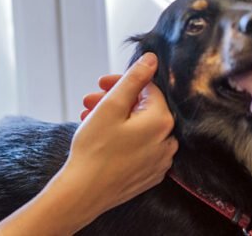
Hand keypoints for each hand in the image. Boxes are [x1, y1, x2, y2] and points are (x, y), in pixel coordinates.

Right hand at [0, 53, 176, 235]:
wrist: (83, 193)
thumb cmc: (94, 149)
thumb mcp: (111, 106)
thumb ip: (133, 79)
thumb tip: (151, 59)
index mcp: (162, 121)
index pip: (147, 89)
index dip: (121, 82)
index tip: (100, 84)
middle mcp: (168, 141)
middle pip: (143, 108)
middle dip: (114, 100)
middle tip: (88, 101)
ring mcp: (160, 161)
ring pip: (139, 128)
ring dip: (115, 118)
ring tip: (87, 118)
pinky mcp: (149, 175)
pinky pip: (140, 148)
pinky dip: (122, 138)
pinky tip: (101, 137)